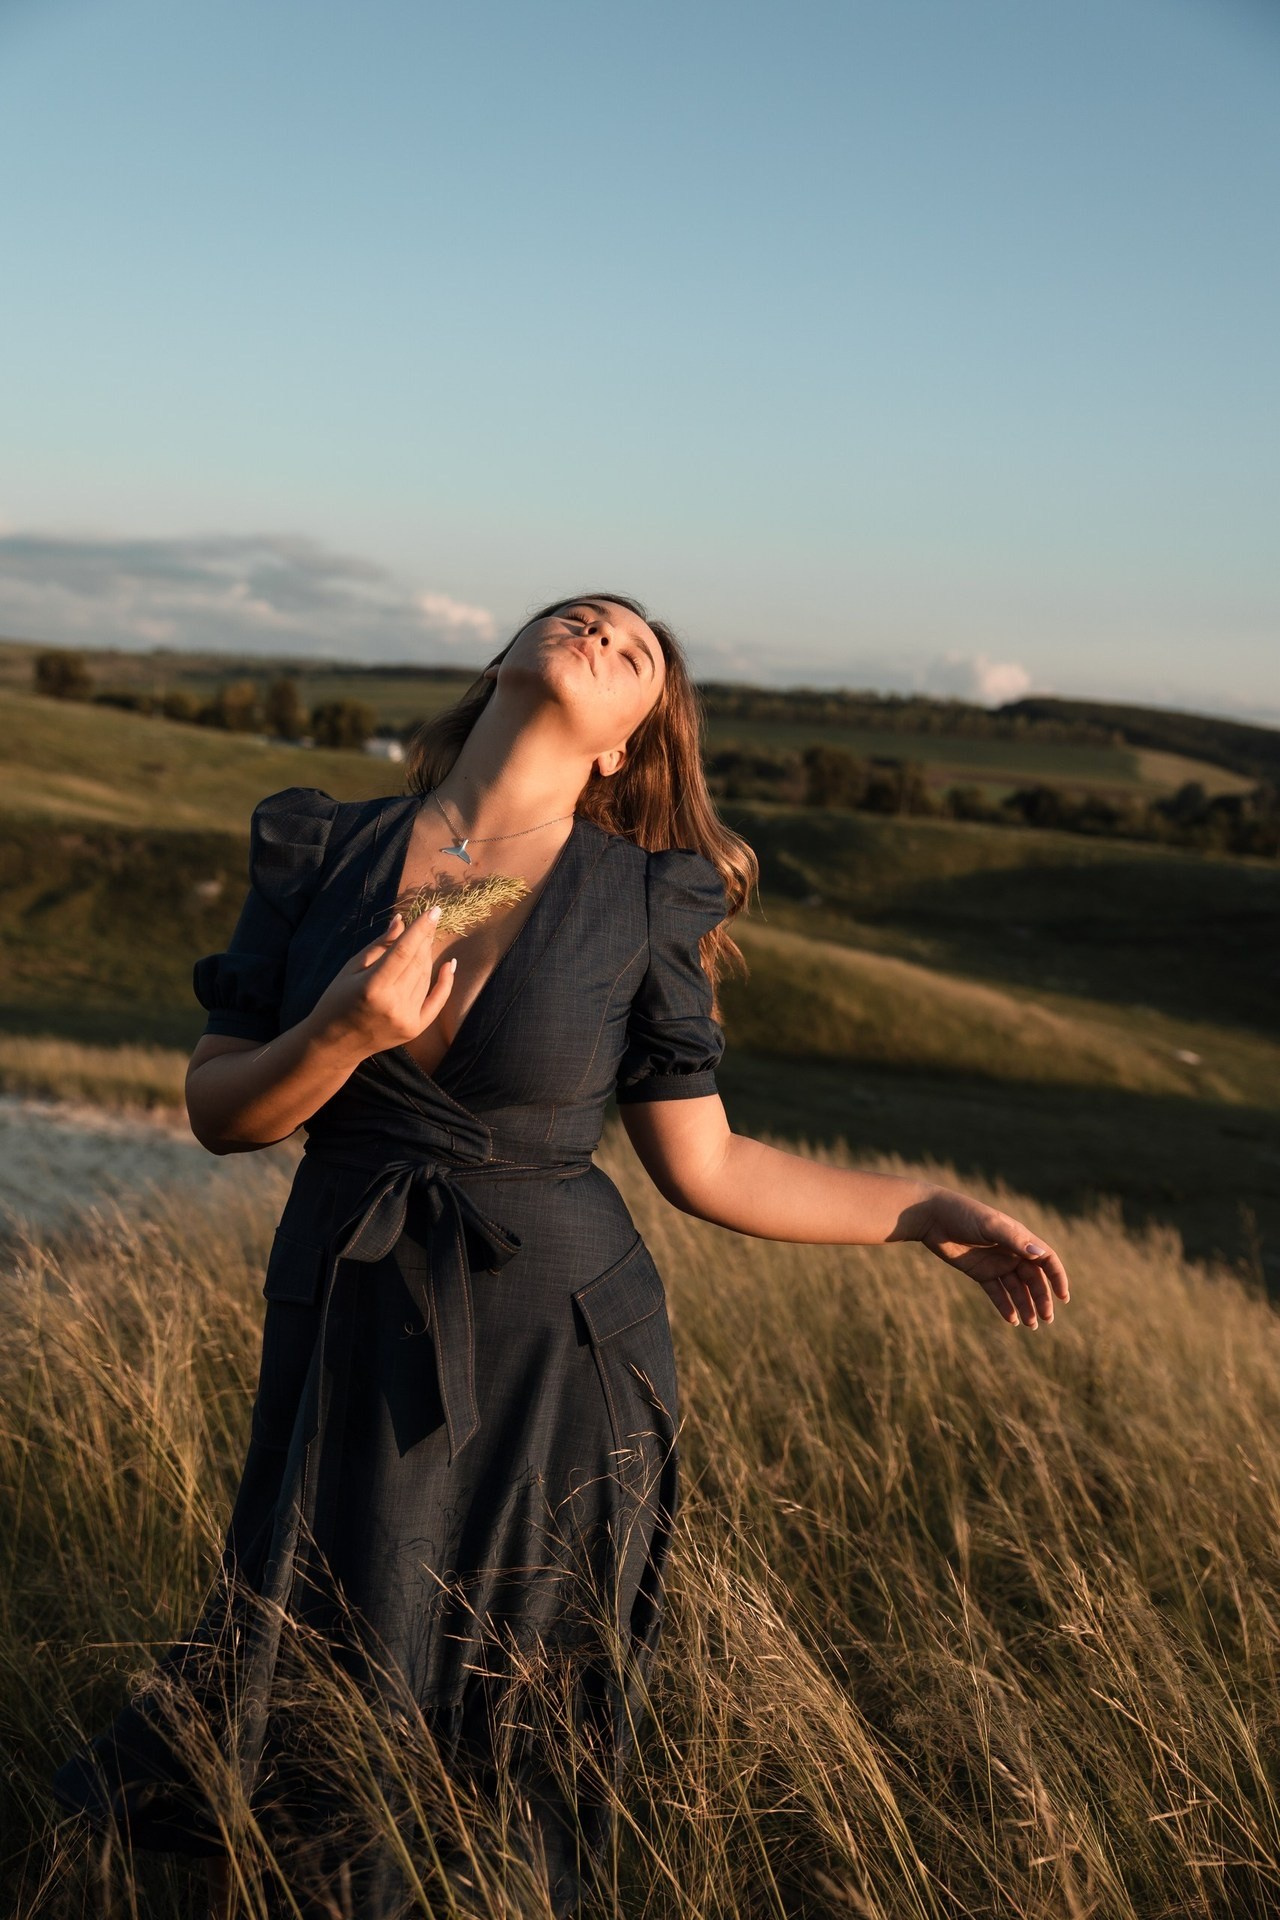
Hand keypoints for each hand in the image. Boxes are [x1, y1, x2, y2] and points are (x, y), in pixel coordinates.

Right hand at [307, 905, 456, 1057]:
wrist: (335, 1044)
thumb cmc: (336, 1002)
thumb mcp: (350, 969)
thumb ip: (379, 946)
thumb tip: (402, 922)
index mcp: (372, 988)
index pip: (403, 951)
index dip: (420, 929)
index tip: (434, 911)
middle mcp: (393, 1004)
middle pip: (417, 963)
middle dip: (424, 939)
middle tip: (428, 922)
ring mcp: (406, 1019)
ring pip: (425, 977)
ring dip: (427, 956)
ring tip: (425, 940)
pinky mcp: (414, 1029)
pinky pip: (437, 1001)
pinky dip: (445, 982)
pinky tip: (450, 964)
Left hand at [915, 1189, 1069, 1327]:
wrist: (932, 1216)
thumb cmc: (963, 1214)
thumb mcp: (989, 1226)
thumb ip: (1014, 1241)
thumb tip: (1040, 1255)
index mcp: (1019, 1238)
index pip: (1046, 1260)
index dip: (1057, 1278)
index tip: (1063, 1297)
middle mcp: (1011, 1251)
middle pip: (1033, 1279)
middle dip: (1041, 1298)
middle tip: (1046, 1319)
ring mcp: (996, 1262)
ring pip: (1016, 1288)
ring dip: (1025, 1306)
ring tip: (1030, 1325)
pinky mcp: (980, 1271)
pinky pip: (996, 1292)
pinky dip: (1004, 1306)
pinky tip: (1012, 1320)